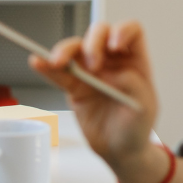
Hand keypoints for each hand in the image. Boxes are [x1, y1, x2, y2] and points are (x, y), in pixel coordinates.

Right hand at [28, 21, 162, 182]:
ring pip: (74, 49)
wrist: (120, 150)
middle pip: (99, 34)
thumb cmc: (136, 128)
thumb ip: (134, 87)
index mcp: (135, 61)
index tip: (114, 46)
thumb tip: (114, 74)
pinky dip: (46, 68)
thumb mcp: (144, 108)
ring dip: (64, 51)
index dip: (122, 31)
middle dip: (92, 43)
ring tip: (57, 62)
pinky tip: (38, 63)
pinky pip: (58, 73)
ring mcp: (91, 72)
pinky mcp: (74, 86)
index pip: (131, 32)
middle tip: (91, 64)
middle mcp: (112, 61)